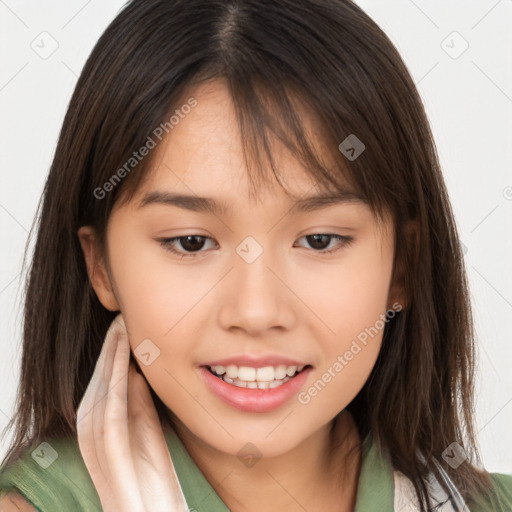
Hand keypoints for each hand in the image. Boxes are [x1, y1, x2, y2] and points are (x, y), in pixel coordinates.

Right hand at [76, 313, 188, 511]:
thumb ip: (138, 400)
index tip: (126, 324)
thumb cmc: (156, 480)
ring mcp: (97, 448)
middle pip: (98, 383)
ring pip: (99, 394)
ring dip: (109, 360)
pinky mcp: (107, 459)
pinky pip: (110, 415)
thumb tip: (134, 367)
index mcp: (103, 429)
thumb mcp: (148, 431)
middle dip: (109, 349)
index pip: (104, 382)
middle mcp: (93, 435)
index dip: (113, 351)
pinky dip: (115, 387)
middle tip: (121, 317)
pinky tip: (124, 364)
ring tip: (121, 329)